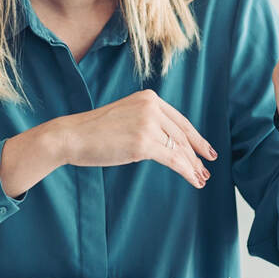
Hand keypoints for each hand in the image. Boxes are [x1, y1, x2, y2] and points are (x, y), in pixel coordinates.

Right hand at [0, 90, 215, 195]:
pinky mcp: (143, 142)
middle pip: (183, 136)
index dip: (196, 138)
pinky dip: (186, 171)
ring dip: (193, 166)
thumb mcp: (126, 117)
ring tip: (201, 179)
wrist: (72, 136)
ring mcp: (148, 124)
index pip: (180, 121)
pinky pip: (173, 159)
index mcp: (149, 98)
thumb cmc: (94, 132)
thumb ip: (148, 123)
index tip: (206, 151)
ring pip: (180, 149)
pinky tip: (193, 179)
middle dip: (197, 155)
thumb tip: (169, 144)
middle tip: (206, 169)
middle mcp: (152, 107)